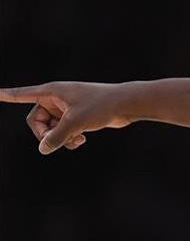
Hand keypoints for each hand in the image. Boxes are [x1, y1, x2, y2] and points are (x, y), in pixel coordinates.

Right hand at [0, 81, 133, 153]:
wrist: (126, 104)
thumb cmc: (101, 106)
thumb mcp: (75, 122)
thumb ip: (56, 137)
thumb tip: (43, 149)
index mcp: (51, 91)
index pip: (22, 94)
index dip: (7, 95)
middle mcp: (56, 98)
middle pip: (36, 121)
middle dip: (46, 134)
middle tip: (58, 141)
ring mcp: (66, 108)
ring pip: (51, 129)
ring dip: (60, 138)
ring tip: (76, 140)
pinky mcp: (77, 117)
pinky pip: (64, 131)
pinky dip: (69, 138)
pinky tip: (82, 140)